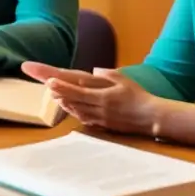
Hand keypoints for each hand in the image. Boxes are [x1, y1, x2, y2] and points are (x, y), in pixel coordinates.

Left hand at [22, 62, 161, 135]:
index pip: (77, 89)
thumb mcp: (123, 80)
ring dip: (63, 102)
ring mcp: (99, 117)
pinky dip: (74, 111)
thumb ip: (107, 74)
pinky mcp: (102, 125)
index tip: (49, 81)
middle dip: (56, 92)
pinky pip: (84, 118)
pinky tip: (67, 106)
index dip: (62, 86)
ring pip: (75, 110)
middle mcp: (98, 107)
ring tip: (51, 94)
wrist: (150, 117)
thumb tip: (94, 70)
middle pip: (72, 100)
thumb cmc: (138, 96)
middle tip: (44, 84)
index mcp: (102, 95)